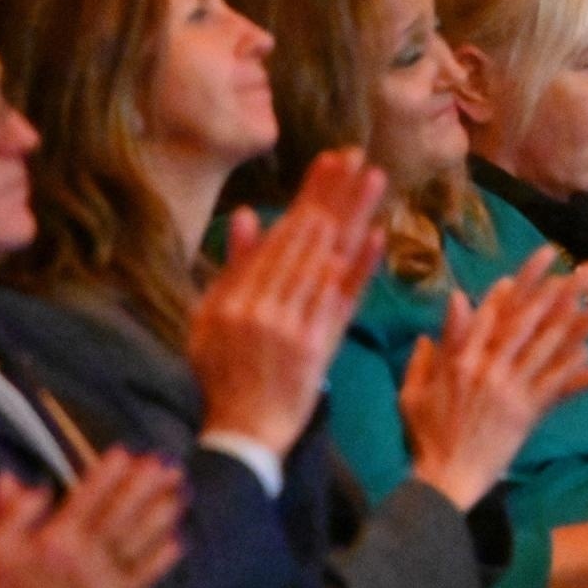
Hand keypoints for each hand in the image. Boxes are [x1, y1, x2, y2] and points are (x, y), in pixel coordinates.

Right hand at [0, 449, 183, 587]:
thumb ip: (6, 512)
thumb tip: (19, 478)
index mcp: (54, 540)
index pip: (89, 496)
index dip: (110, 472)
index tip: (128, 451)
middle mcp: (84, 557)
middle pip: (124, 513)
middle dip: (148, 485)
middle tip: (169, 463)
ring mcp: (103, 583)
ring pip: (141, 541)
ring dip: (165, 514)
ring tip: (183, 492)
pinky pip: (146, 579)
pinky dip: (164, 559)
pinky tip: (180, 540)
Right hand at [191, 149, 385, 454]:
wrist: (244, 431)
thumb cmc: (223, 374)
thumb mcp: (208, 319)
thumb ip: (232, 269)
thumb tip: (245, 215)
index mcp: (235, 295)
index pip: (280, 234)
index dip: (308, 195)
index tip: (331, 161)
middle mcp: (262, 305)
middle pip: (306, 239)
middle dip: (333, 194)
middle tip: (358, 156)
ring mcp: (292, 326)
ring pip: (327, 260)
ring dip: (353, 218)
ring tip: (375, 180)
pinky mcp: (318, 348)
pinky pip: (343, 301)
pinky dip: (361, 268)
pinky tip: (379, 237)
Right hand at [401, 246, 587, 509]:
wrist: (445, 479)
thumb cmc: (426, 436)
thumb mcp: (414, 390)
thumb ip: (430, 352)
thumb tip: (450, 311)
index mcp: (459, 360)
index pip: (490, 314)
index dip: (516, 288)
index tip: (537, 265)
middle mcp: (489, 368)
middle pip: (528, 321)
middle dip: (558, 290)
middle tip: (585, 268)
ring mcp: (511, 390)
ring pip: (550, 348)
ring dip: (581, 323)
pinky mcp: (528, 413)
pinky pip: (557, 386)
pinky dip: (578, 371)